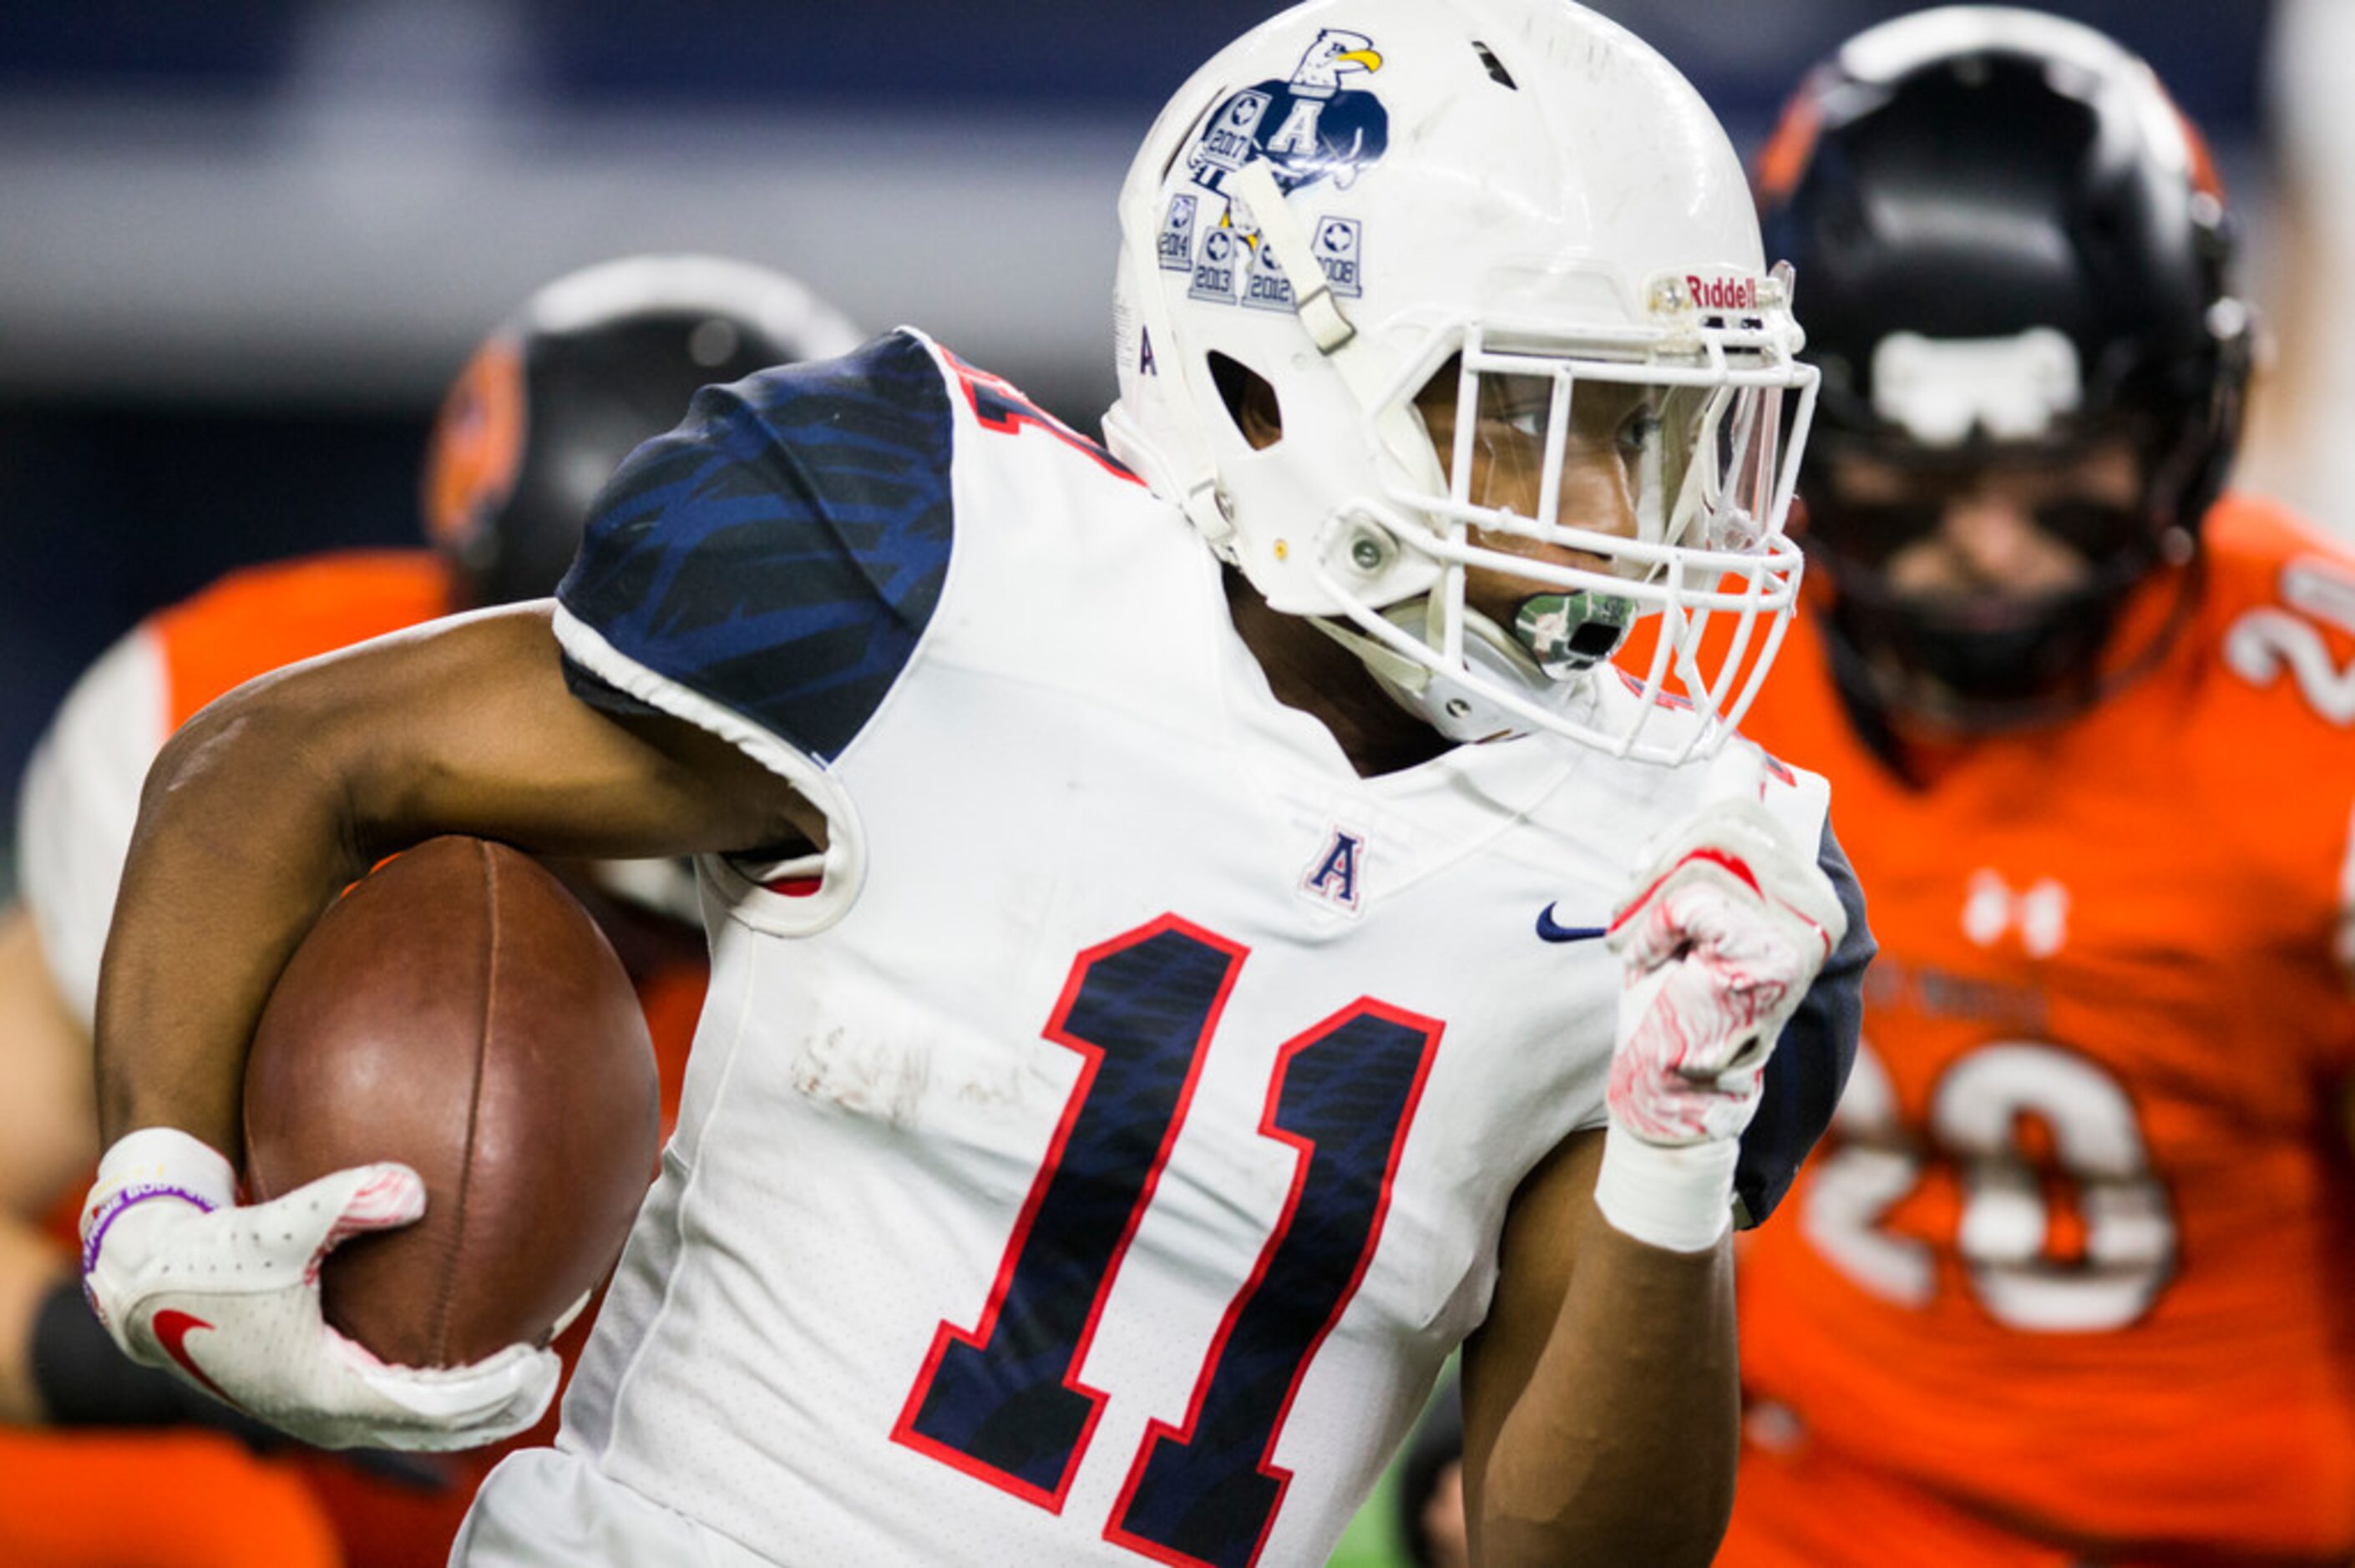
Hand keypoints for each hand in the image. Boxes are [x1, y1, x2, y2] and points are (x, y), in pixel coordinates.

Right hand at [80, 1128, 556, 1451]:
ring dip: (469, 1407)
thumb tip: (413, 1186)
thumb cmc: (210, 1254)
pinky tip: (465, 1348)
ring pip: (413, 1424)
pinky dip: (435, 1393)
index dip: (491, 1392)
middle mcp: (324, 1411)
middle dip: (496, 1408)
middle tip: (547, 1371)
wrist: (144, 1282)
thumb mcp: (277, 1226)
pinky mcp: (311, 1388)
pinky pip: (390, 1403)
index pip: (431, 1407)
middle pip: (433, 1430)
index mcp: (324, 1387)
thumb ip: (346, 1201)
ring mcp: (316, 1407)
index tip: (539, 1360)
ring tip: (524, 1370)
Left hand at [1604, 796, 1846, 1145]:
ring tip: (1640, 940)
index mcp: (1808, 883)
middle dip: (1661, 855)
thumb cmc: (1674, 989)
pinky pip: (1688, 898)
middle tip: (1635, 910)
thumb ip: (1712, 840)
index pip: (1760, 792)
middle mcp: (1820, 901)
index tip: (1664, 849)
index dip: (1704, 799)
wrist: (1670, 1077)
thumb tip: (1728, 756)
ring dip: (1647, 896)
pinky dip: (1649, 925)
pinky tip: (1651, 962)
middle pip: (1726, 815)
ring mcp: (1802, 925)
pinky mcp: (1769, 949)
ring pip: (1702, 854)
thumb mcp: (1691, 899)